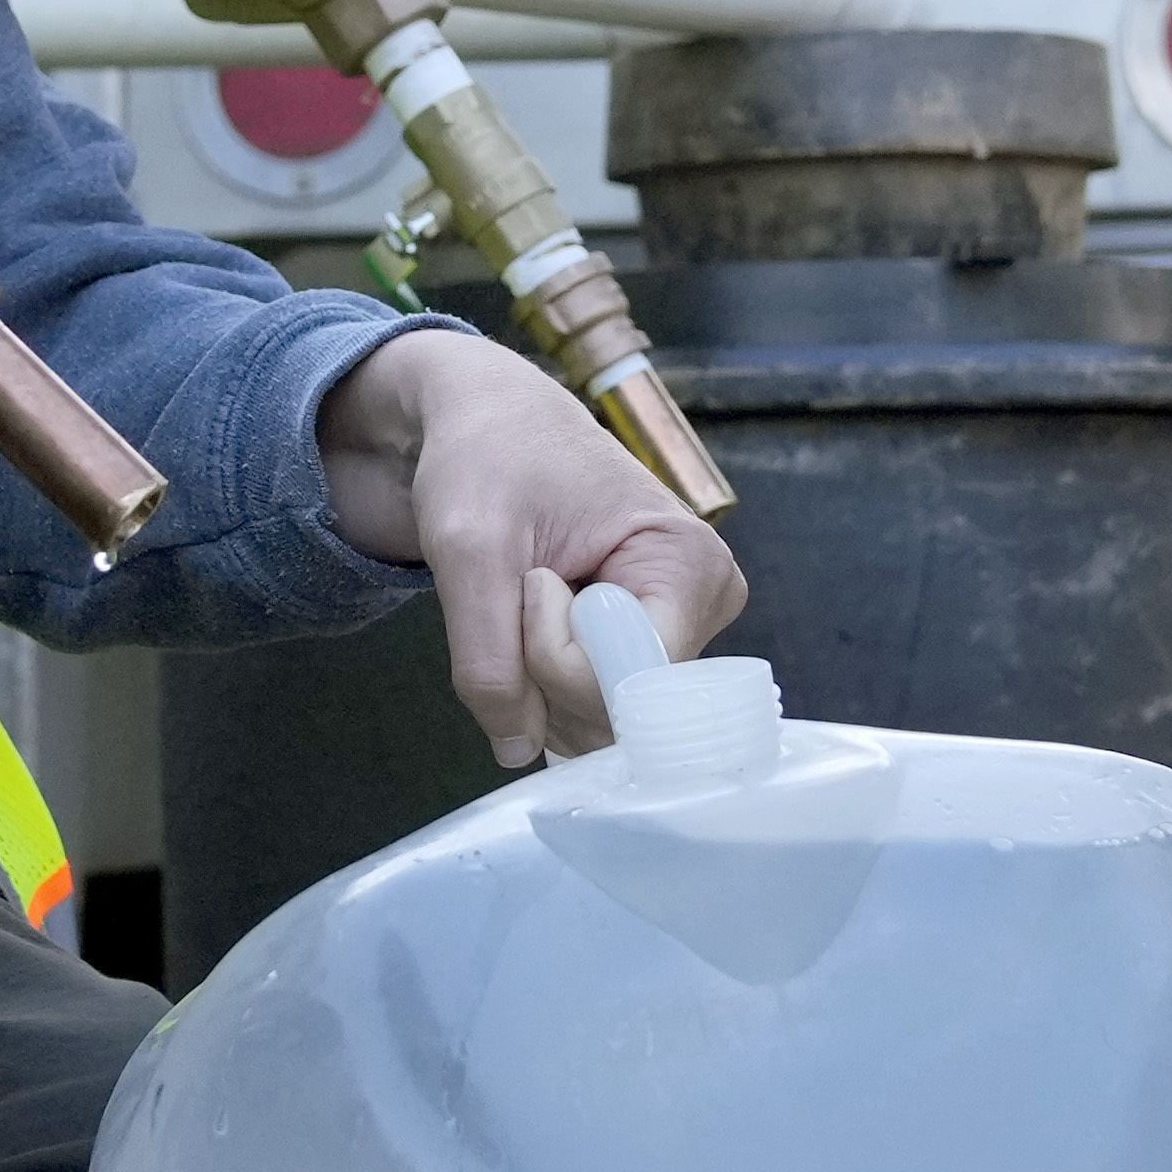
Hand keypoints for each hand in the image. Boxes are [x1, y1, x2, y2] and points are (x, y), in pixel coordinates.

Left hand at [318, 322, 744, 762]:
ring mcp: (675, 631)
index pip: (634, 680)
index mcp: (690, 564)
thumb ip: (487, 657)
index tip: (532, 582)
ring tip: (529, 590)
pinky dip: (540, 677)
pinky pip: (588, 705)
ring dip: (534, 673)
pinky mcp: (641, 648)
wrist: (490, 422)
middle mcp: (702, 606)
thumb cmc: (490, 456)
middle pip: (619, 706)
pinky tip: (537, 615)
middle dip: (542, 666)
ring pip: (598, 715)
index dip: (559, 658)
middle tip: (520, 583)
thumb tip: (517, 749)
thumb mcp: (470, 547)